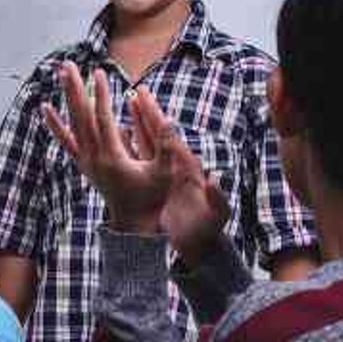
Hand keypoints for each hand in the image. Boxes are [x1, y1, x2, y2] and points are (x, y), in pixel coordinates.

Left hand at [40, 62, 172, 233]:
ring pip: (73, 124)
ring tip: (61, 74)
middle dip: (74, 89)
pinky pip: (66, 140)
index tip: (99, 72)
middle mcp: (94, 158)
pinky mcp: (84, 164)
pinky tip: (45, 108)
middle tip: (67, 65)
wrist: (135, 223)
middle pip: (81, 117)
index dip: (101, 95)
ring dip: (67, 98)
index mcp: (113, 158)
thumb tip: (167, 120)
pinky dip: (55, 124)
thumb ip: (166, 145)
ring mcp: (86, 161)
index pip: (103, 119)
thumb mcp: (165, 173)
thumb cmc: (153, 197)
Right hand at [131, 89, 228, 264]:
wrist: (198, 249)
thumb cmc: (206, 234)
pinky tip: (124, 134)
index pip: (169, 139)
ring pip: (149, 144)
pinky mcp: (158, 186)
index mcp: (187, 172)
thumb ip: (217, 198)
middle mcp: (176, 169)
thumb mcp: (216, 217)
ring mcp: (166, 176)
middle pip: (159, 135)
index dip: (157, 119)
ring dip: (139, 124)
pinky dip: (133, 146)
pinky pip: (142, 161)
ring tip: (130, 104)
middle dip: (147, 114)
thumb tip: (215, 179)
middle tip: (137, 92)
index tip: (147, 101)